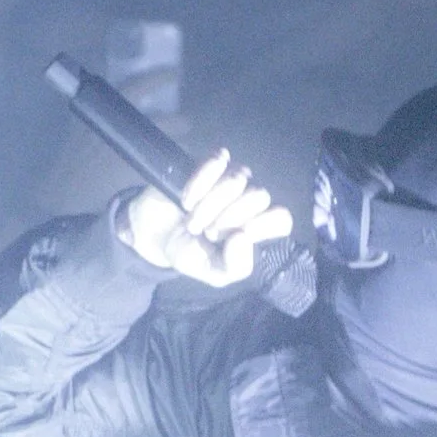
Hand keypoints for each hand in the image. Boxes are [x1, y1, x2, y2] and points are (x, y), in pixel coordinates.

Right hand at [118, 146, 290, 289]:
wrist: (154, 234)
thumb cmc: (189, 253)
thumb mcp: (213, 274)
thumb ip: (235, 267)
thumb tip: (243, 237)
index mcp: (256, 229)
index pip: (282, 218)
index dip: (266, 224)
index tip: (239, 235)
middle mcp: (248, 202)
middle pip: (260, 196)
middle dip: (229, 218)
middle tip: (208, 232)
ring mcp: (230, 180)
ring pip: (238, 180)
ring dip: (209, 205)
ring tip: (192, 222)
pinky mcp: (210, 165)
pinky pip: (217, 162)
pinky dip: (199, 183)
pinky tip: (185, 199)